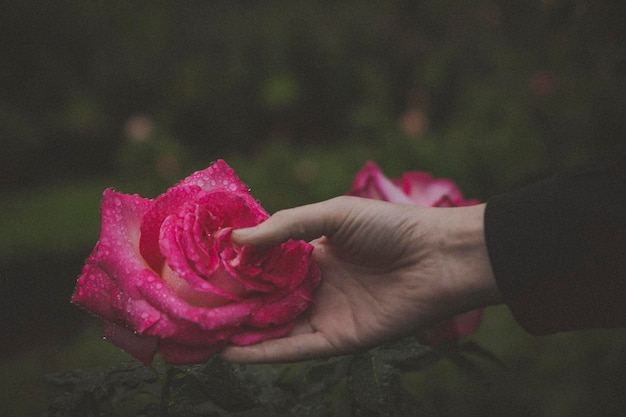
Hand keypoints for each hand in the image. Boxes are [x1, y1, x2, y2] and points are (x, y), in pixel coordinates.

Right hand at [221, 196, 499, 362]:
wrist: (437, 257)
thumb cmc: (388, 227)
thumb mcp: (331, 215)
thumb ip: (285, 227)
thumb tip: (235, 239)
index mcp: (313, 255)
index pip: (264, 264)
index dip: (235, 266)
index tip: (199, 267)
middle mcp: (314, 287)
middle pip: (264, 300)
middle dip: (230, 304)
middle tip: (189, 306)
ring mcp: (324, 314)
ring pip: (273, 328)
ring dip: (239, 332)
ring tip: (199, 334)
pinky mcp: (337, 340)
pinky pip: (294, 349)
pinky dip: (263, 353)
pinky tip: (230, 352)